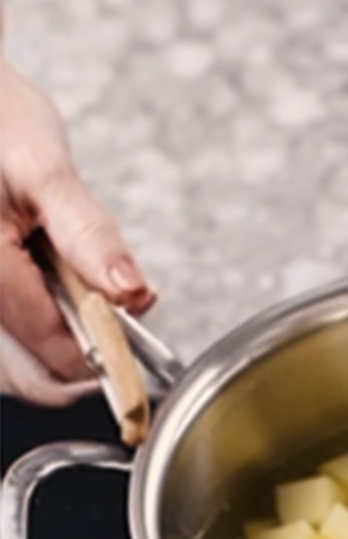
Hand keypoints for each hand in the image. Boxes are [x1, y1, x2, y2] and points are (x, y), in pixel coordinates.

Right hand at [0, 57, 154, 402]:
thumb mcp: (43, 166)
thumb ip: (89, 235)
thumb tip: (130, 291)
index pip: (56, 349)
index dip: (109, 346)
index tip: (140, 312)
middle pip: (37, 372)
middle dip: (89, 350)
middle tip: (120, 302)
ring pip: (25, 362)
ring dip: (68, 340)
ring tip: (87, 284)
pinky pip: (16, 340)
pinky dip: (48, 325)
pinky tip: (66, 287)